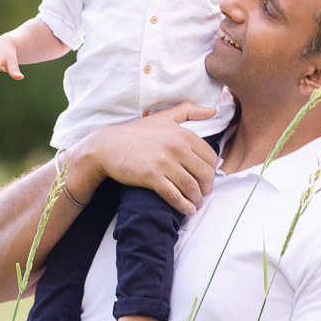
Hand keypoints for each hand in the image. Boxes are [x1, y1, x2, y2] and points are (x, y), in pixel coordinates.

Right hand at [76, 103, 219, 215]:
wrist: (108, 146)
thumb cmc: (136, 133)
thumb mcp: (163, 118)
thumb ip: (188, 111)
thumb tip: (213, 110)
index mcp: (183, 134)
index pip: (210, 157)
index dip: (211, 172)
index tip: (205, 179)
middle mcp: (177, 147)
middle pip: (205, 174)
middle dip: (206, 188)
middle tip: (202, 195)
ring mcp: (164, 162)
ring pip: (192, 187)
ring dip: (196, 200)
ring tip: (195, 204)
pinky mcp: (151, 177)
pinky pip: (174, 196)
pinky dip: (184, 206)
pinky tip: (187, 211)